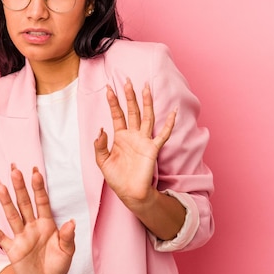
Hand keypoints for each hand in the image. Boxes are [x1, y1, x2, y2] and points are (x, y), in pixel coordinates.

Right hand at [0, 165, 75, 273]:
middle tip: (14, 170)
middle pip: (24, 203)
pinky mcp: (12, 249)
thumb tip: (72, 222)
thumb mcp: (67, 252)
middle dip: (20, 187)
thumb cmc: (56, 265)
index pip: (42, 202)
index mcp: (47, 224)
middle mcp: (32, 226)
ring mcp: (21, 237)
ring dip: (6, 201)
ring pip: (12, 215)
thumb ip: (68, 237)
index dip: (39, 187)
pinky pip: (0, 237)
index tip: (36, 172)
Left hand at [93, 79, 176, 209]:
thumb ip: (100, 146)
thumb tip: (100, 130)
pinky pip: (163, 134)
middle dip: (130, 96)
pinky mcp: (153, 149)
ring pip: (146, 117)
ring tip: (146, 88)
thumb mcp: (102, 162)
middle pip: (132, 111)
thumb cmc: (117, 178)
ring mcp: (144, 140)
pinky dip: (169, 124)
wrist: (130, 193)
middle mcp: (133, 135)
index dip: (113, 102)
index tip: (109, 88)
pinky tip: (174, 112)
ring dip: (146, 103)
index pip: (117, 115)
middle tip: (127, 80)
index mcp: (120, 137)